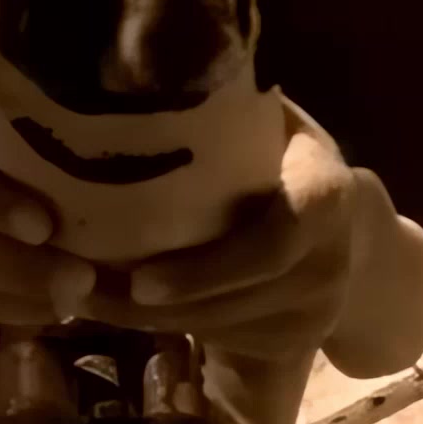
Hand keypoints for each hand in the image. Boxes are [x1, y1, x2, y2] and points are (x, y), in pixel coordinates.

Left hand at [69, 116, 371, 360]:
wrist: (344, 222)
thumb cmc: (280, 154)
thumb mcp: (265, 122)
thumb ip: (221, 114)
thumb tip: (132, 79)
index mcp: (324, 194)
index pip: (274, 242)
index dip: (207, 268)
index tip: (139, 279)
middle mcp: (330, 260)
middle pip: (236, 299)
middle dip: (155, 303)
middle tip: (77, 288)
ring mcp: (318, 310)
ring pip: (221, 328)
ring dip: (146, 321)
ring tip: (80, 297)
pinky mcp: (298, 342)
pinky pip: (225, 344)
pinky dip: (168, 331)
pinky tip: (118, 311)